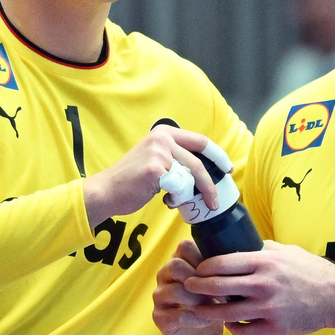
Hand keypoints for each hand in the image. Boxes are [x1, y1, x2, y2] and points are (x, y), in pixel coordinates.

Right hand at [82, 126, 231, 225]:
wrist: (106, 191)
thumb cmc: (132, 181)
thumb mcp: (156, 159)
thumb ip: (177, 158)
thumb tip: (205, 171)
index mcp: (164, 132)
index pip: (201, 141)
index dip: (218, 156)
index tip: (228, 168)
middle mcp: (162, 137)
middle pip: (198, 163)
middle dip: (209, 185)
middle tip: (214, 202)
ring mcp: (158, 152)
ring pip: (189, 179)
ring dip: (186, 195)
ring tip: (172, 199)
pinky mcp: (156, 169)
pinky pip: (180, 189)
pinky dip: (176, 199)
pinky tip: (164, 200)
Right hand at [152, 240, 222, 334]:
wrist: (202, 331)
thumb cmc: (213, 299)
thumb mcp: (217, 280)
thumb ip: (222, 267)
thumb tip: (243, 258)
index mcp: (179, 259)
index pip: (185, 246)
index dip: (204, 258)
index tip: (222, 272)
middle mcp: (165, 274)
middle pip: (176, 266)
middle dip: (201, 280)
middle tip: (219, 292)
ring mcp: (160, 295)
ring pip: (175, 290)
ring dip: (199, 300)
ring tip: (215, 307)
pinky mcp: (159, 316)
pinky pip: (176, 315)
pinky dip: (196, 319)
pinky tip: (208, 321)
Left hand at [186, 241, 334, 334]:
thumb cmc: (313, 271)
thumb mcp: (288, 251)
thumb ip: (264, 249)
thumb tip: (244, 244)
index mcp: (264, 262)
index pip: (221, 263)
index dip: (203, 267)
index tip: (196, 270)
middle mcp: (262, 284)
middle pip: (216, 287)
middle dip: (196, 287)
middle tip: (188, 287)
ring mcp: (267, 307)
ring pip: (225, 313)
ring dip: (208, 311)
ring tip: (200, 309)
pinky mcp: (274, 326)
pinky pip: (243, 330)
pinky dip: (233, 328)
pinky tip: (230, 323)